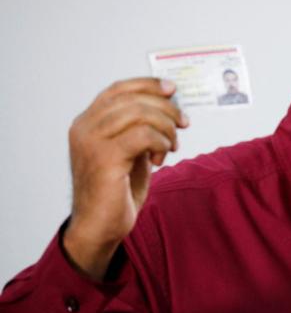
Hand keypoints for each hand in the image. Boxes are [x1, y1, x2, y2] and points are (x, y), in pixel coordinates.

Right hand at [63, 78, 188, 279]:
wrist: (99, 227)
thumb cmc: (117, 192)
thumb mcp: (130, 152)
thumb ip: (140, 129)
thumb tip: (167, 106)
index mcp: (88, 122)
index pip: (119, 89)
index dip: (148, 84)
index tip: (173, 90)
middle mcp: (85, 127)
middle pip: (133, 99)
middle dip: (166, 108)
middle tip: (183, 124)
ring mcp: (91, 141)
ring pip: (139, 113)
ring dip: (165, 128)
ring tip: (170, 147)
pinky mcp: (104, 158)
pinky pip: (143, 135)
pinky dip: (160, 143)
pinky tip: (159, 159)